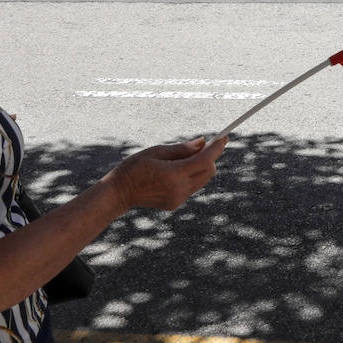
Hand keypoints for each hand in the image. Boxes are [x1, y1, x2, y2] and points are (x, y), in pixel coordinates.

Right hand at [105, 136, 227, 211]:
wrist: (119, 193)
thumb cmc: (135, 167)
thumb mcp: (156, 152)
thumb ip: (182, 149)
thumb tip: (203, 142)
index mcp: (173, 174)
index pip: (204, 161)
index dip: (216, 149)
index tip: (223, 138)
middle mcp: (179, 189)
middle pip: (209, 172)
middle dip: (209, 158)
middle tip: (200, 147)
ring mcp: (178, 199)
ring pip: (202, 180)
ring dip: (201, 168)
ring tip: (182, 159)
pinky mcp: (175, 204)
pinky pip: (192, 187)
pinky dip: (191, 177)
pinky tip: (174, 172)